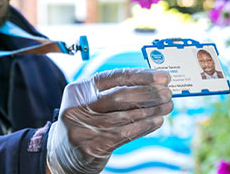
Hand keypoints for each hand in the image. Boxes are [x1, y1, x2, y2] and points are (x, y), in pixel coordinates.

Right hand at [46, 68, 172, 173]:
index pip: (113, 77)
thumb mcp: (90, 102)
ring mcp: (82, 128)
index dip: (141, 76)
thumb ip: (114, 92)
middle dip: (148, 94)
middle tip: (167, 93)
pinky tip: (156, 121)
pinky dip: (144, 127)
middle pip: (120, 96)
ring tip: (167, 106)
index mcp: (78, 89)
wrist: (61, 154)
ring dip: (151, 111)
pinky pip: (123, 134)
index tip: (162, 77)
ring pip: (124, 117)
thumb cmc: (84, 123)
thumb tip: (152, 85)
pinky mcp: (90, 147)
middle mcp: (77, 106)